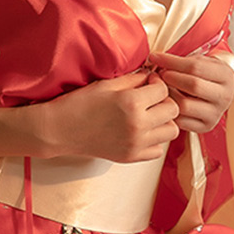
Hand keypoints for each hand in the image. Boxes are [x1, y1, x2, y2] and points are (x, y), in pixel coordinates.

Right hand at [38, 70, 179, 161]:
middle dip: (164, 101)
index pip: (163, 89)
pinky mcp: (131, 157)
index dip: (156, 82)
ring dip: (163, 121)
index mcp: (131, 103)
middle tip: (150, 98)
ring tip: (148, 116)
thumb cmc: (79, 104)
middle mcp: (138, 125)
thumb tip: (152, 75)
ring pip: (171, 131)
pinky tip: (140, 132)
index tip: (148, 82)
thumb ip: (134, 79)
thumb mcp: (107, 84)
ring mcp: (135, 144)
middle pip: (172, 110)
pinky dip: (154, 140)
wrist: (60, 130)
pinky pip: (158, 150)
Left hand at [147, 51, 233, 132]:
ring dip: (169, 94)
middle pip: (193, 85)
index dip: (172, 61)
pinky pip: (181, 121)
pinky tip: (167, 101)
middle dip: (171, 77)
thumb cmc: (205, 75)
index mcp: (226, 76)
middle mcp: (224, 96)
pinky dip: (170, 110)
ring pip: (185, 105)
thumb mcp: (201, 62)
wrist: (217, 94)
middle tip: (160, 74)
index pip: (196, 66)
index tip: (156, 57)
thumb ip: (182, 60)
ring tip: (162, 88)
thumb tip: (156, 59)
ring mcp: (215, 114)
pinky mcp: (205, 127)